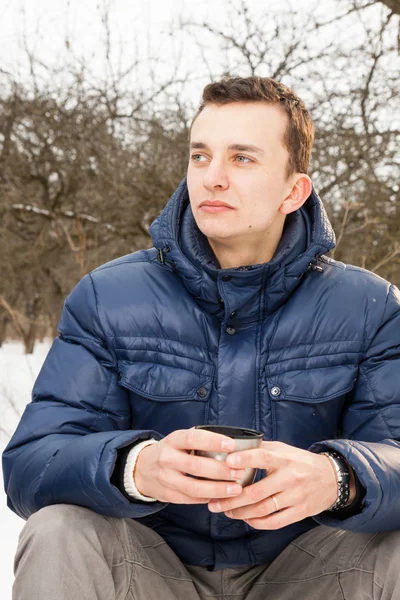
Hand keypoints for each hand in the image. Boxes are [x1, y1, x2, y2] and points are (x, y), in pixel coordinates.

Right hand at [134, 428, 246, 503]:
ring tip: (236, 489)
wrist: (141, 468)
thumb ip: (199, 439)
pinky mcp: (168, 495)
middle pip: (196, 466)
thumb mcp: (179, 439)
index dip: (213, 441)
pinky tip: (223, 498)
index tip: (231, 445)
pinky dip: (209, 499)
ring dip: (217, 489)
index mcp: (172, 440)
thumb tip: (230, 442)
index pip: (193, 439)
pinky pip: (191, 499)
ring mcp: (166, 479)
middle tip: (239, 472)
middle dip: (221, 470)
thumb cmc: (170, 451)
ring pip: (194, 488)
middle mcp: (167, 459)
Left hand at [207, 441, 352, 529]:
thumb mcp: (283, 449)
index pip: (263, 457)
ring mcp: (296, 497)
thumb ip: (261, 450)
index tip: (227, 462)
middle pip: (257, 492)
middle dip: (231, 498)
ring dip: (240, 512)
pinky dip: (257, 522)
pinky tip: (245, 519)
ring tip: (225, 510)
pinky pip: (275, 522)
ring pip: (263, 509)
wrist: (332, 478)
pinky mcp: (300, 512)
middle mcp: (290, 477)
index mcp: (284, 458)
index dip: (245, 459)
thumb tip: (232, 447)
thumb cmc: (300, 461)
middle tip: (213, 501)